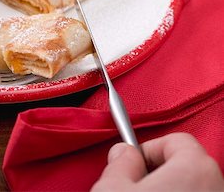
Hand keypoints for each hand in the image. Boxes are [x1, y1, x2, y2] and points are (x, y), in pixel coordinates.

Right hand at [91, 133, 223, 191]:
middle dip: (158, 169)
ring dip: (168, 187)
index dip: (148, 148)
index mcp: (194, 169)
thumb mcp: (112, 188)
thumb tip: (123, 153)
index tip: (132, 162)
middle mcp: (216, 185)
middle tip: (135, 184)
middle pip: (186, 164)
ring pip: (192, 186)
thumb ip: (120, 162)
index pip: (176, 140)